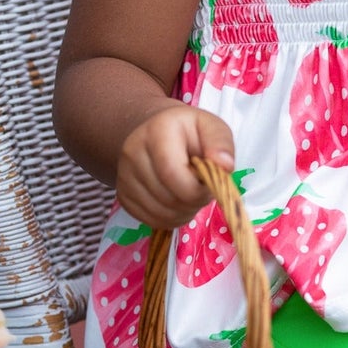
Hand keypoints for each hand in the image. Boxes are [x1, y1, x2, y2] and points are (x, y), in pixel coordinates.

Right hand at [115, 103, 235, 229]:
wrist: (156, 133)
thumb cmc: (188, 132)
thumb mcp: (210, 127)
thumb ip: (221, 144)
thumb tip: (225, 166)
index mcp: (157, 131)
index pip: (172, 174)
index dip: (197, 189)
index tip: (209, 184)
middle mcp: (133, 153)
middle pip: (167, 198)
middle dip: (193, 201)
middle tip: (201, 187)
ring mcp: (124, 176)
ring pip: (160, 214)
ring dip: (184, 212)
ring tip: (190, 192)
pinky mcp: (122, 195)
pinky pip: (151, 220)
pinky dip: (170, 218)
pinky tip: (177, 201)